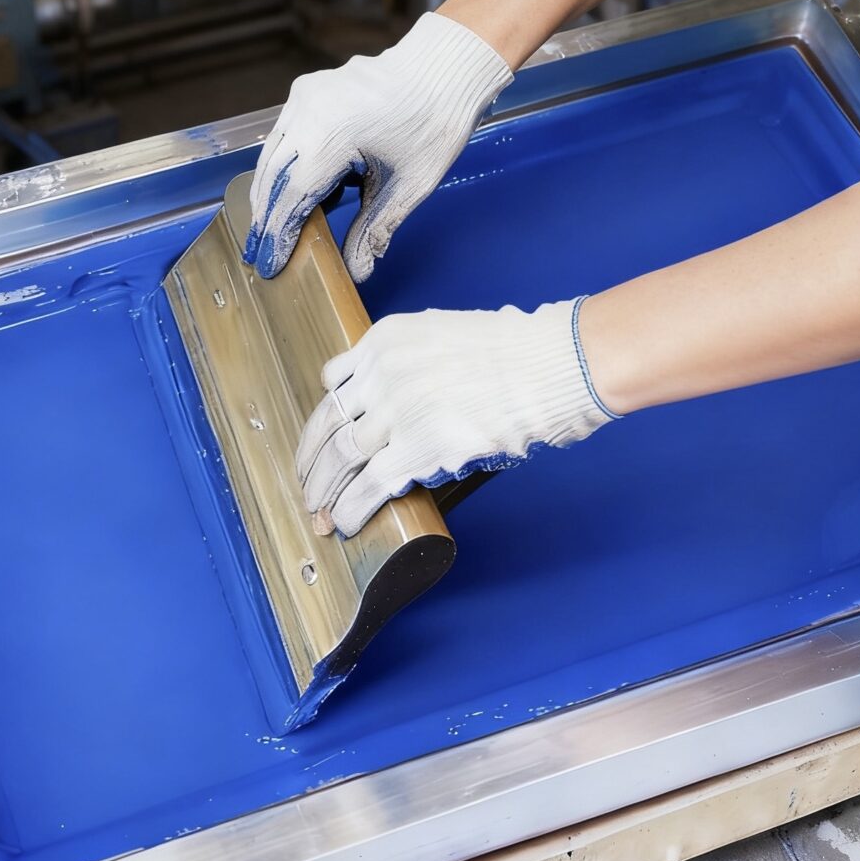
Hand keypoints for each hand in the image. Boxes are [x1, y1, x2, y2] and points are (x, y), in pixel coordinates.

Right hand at [243, 12, 512, 282]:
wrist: (445, 67)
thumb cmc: (434, 124)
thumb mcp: (408, 187)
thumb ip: (375, 230)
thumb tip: (357, 271)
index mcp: (332, 134)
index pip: (293, 196)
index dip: (279, 234)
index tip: (270, 263)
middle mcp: (308, 112)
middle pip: (273, 177)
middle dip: (265, 219)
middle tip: (257, 253)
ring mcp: (304, 97)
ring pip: (272, 156)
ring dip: (268, 195)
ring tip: (266, 230)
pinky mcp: (306, 90)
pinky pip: (283, 136)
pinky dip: (282, 168)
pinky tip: (286, 194)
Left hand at [295, 300, 616, 535]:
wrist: (553, 363)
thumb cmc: (517, 352)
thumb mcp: (445, 338)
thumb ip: (412, 365)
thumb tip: (399, 407)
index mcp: (385, 339)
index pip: (333, 381)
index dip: (323, 421)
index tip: (319, 441)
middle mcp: (381, 370)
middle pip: (327, 421)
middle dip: (312, 458)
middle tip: (306, 483)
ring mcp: (396, 408)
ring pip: (340, 455)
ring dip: (324, 489)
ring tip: (319, 512)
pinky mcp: (417, 446)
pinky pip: (368, 484)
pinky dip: (351, 507)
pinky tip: (345, 522)